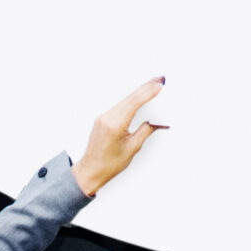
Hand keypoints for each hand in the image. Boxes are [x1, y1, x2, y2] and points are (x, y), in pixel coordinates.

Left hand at [74, 76, 166, 197]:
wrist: (90, 171)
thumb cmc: (109, 164)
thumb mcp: (133, 148)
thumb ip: (146, 130)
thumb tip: (157, 121)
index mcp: (115, 125)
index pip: (134, 103)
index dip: (148, 92)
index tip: (159, 85)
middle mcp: (107, 117)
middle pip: (130, 98)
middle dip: (146, 88)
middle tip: (160, 80)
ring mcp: (103, 117)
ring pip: (124, 100)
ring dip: (139, 92)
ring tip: (153, 85)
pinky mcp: (102, 118)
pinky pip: (119, 105)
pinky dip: (131, 99)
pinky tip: (139, 96)